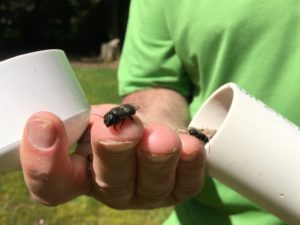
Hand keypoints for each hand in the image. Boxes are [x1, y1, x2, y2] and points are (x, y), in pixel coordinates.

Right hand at [20, 104, 205, 208]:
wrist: (154, 121)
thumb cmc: (119, 120)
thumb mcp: (96, 116)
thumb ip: (88, 120)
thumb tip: (85, 120)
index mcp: (82, 174)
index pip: (53, 185)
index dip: (42, 163)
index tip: (45, 123)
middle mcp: (113, 189)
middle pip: (109, 181)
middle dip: (115, 151)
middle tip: (122, 127)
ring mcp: (148, 193)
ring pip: (151, 183)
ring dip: (156, 157)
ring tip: (162, 136)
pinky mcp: (180, 188)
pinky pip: (187, 181)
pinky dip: (189, 162)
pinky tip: (191, 146)